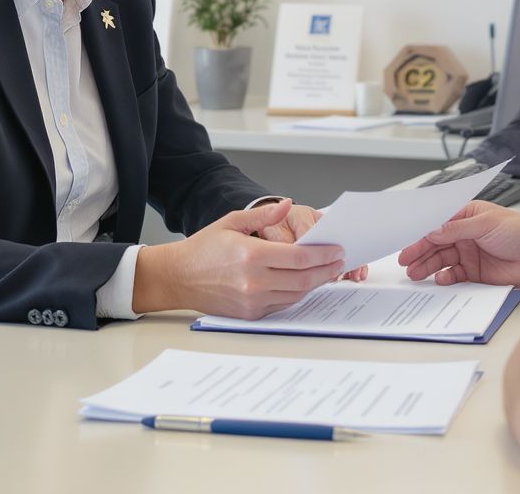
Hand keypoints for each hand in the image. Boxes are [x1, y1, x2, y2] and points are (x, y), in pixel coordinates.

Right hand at [134, 199, 346, 318]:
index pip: (299, 258)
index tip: (338, 249)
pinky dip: (297, 293)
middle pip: (303, 280)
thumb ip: (264, 215)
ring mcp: (252, 301)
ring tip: (328, 271)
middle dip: (327, 270)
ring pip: (296, 294)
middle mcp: (253, 282)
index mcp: (251, 256)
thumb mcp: (232, 222)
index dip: (323, 254)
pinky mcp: (250, 314)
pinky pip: (282, 304)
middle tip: (341, 262)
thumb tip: (288, 204)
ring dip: (315, 283)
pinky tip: (305, 282)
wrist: (179, 278)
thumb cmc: (204, 248)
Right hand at [397, 201, 519, 287]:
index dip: (421, 234)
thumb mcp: (485, 224)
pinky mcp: (477, 273)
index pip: (437, 225)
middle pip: (437, 244)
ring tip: (415, 274)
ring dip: (429, 266)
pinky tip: (439, 279)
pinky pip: (455, 275)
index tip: (406, 243)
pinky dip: (446, 278)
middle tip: (406, 263)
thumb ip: (456, 229)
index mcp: (466, 216)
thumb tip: (431, 231)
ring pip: (443, 260)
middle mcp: (465, 235)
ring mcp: (470, 254)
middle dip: (420, 253)